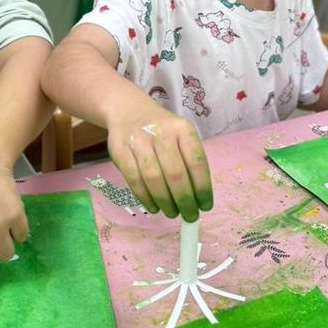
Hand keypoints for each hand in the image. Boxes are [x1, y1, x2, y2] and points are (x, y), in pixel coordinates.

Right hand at [105, 99, 212, 221]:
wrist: (128, 111)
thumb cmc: (162, 130)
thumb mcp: (181, 135)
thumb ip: (189, 161)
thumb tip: (199, 198)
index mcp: (183, 129)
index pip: (196, 162)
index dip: (203, 188)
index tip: (205, 206)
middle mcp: (162, 133)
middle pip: (175, 174)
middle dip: (185, 200)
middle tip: (190, 216)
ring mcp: (139, 141)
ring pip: (154, 179)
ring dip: (165, 201)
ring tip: (172, 213)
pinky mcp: (121, 151)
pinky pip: (134, 180)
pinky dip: (145, 198)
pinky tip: (154, 207)